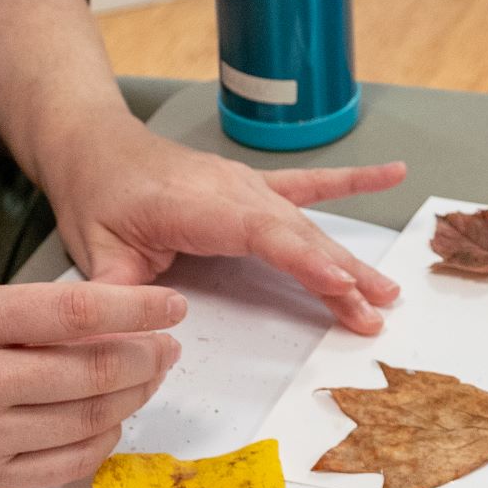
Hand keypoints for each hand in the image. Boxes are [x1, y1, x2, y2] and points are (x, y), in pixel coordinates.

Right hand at [0, 281, 184, 487]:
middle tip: (167, 347)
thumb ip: (28, 317)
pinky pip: (66, 464)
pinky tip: (110, 420)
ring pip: (87, 419)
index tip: (172, 305)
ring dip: (132, 398)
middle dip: (146, 358)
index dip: (136, 308)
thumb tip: (113, 320)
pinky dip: (101, 440)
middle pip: (91, 371)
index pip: (75, 311)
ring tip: (146, 379)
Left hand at [45, 118, 407, 334]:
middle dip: (338, 274)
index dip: (301, 258)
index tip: (339, 285)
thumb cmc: (98, 196)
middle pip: (294, 234)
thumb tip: (127, 341)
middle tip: (374, 312)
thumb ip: (116, 297)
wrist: (98, 147)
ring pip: (306, 223)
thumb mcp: (93, 251)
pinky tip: (393, 173)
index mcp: (193, 204)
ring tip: (386, 291)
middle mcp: (231, 189)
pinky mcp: (255, 185)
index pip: (257, 232)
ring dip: (347, 257)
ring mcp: (247, 184)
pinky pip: (310, 185)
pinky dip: (353, 181)